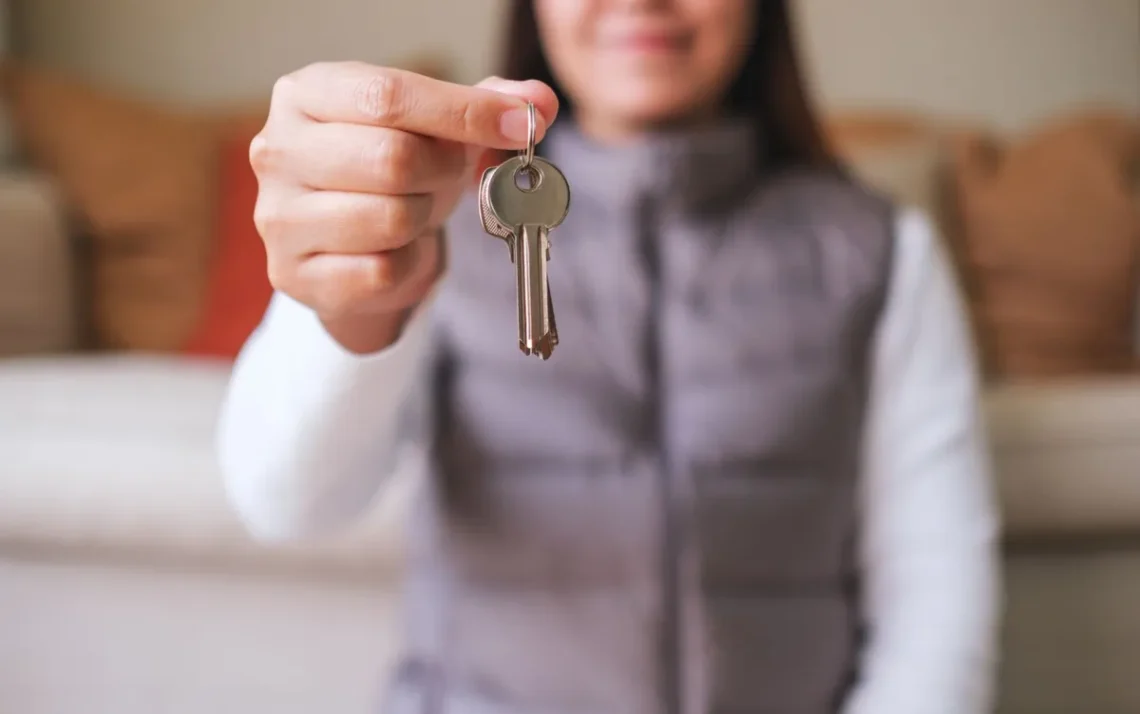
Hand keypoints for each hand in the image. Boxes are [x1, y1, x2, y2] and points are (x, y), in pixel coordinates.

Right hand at [250, 61, 558, 352]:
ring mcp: (279, 216)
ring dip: (422, 218)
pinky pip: (379, 271)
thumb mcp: (435, 128)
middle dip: (442, 170)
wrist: (348, 245)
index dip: (464, 112)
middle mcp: (278, 149)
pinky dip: (405, 264)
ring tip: (412, 209)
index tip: (519, 126)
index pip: (389, 94)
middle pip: (391, 158)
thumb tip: (538, 101)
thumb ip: (489, 105)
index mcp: (307, 94)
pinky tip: (394, 250)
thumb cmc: (390, 172)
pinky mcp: (293, 275)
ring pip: (388, 218)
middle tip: (449, 174)